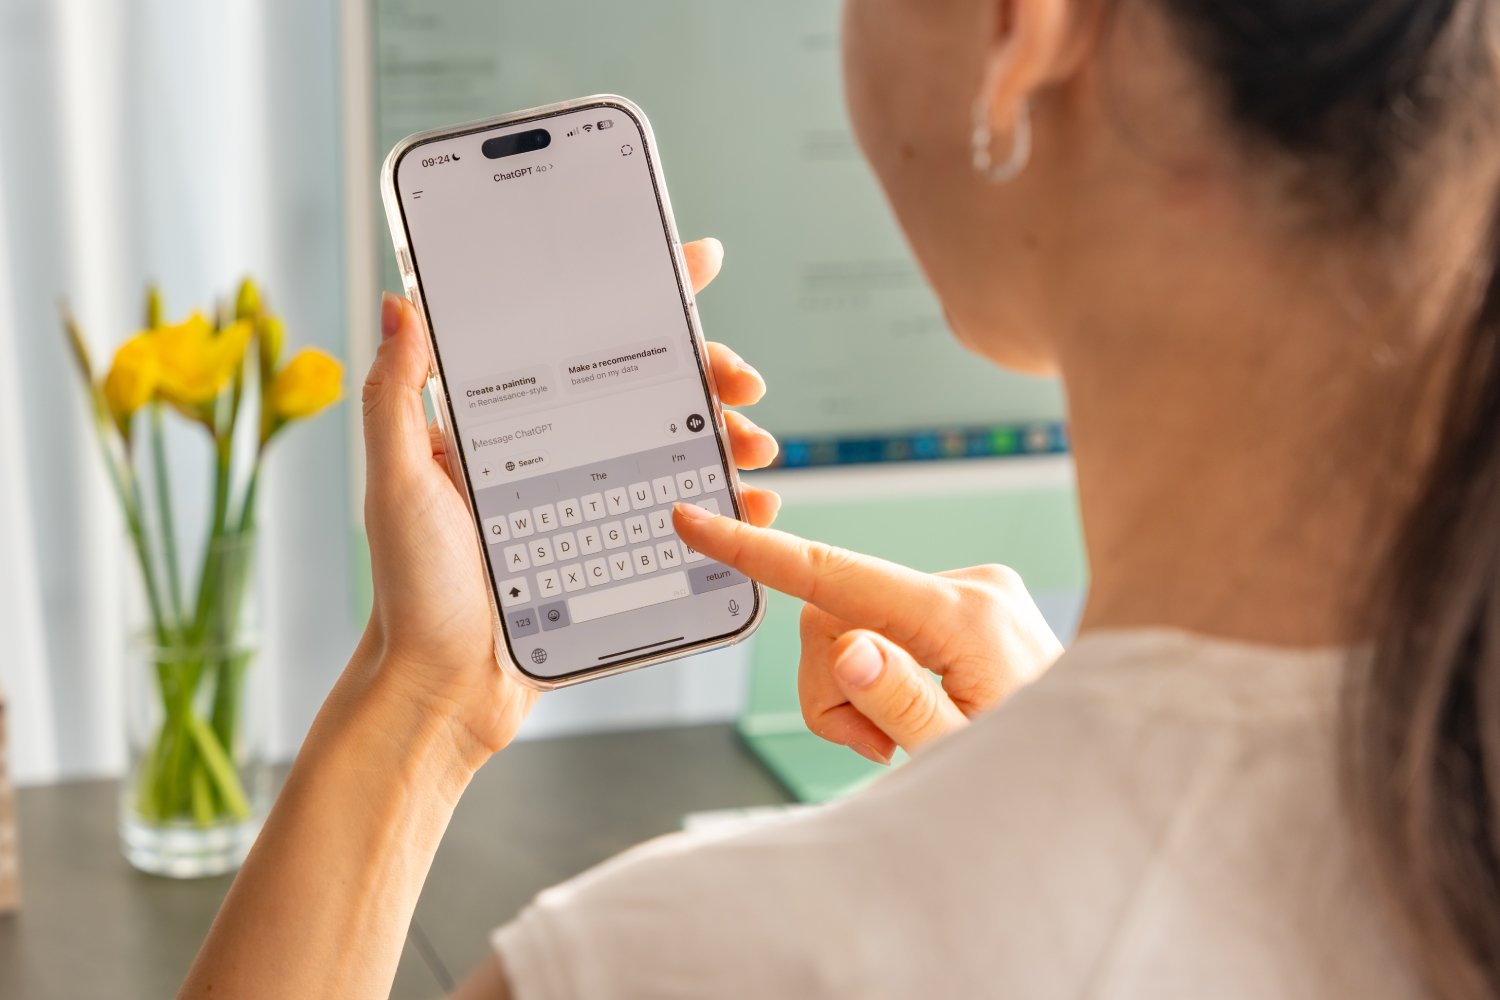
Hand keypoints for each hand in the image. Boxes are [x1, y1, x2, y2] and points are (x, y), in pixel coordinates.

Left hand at [358, 238, 779, 763]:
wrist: (446, 690)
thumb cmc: (414, 590)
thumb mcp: (397, 483)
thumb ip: (395, 396)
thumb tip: (401, 304)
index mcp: (511, 424)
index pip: (580, 340)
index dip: (640, 297)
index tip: (695, 265)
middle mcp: (559, 453)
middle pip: (649, 389)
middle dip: (709, 373)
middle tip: (745, 380)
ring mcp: (593, 502)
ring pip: (676, 447)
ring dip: (727, 436)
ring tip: (756, 449)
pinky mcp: (618, 552)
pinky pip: (683, 518)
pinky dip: (725, 506)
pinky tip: (752, 504)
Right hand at [673, 507, 1061, 763]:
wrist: (1098, 761)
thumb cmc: (1035, 765)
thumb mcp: (960, 753)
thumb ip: (899, 700)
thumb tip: (844, 646)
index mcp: (965, 619)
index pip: (839, 575)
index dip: (758, 552)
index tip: (698, 522)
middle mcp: (969, 587)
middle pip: (832, 614)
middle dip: (829, 685)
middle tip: (870, 745)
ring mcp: (971, 589)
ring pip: (849, 622)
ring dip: (853, 686)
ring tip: (896, 738)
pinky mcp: (968, 600)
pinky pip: (885, 625)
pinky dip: (879, 673)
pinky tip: (913, 709)